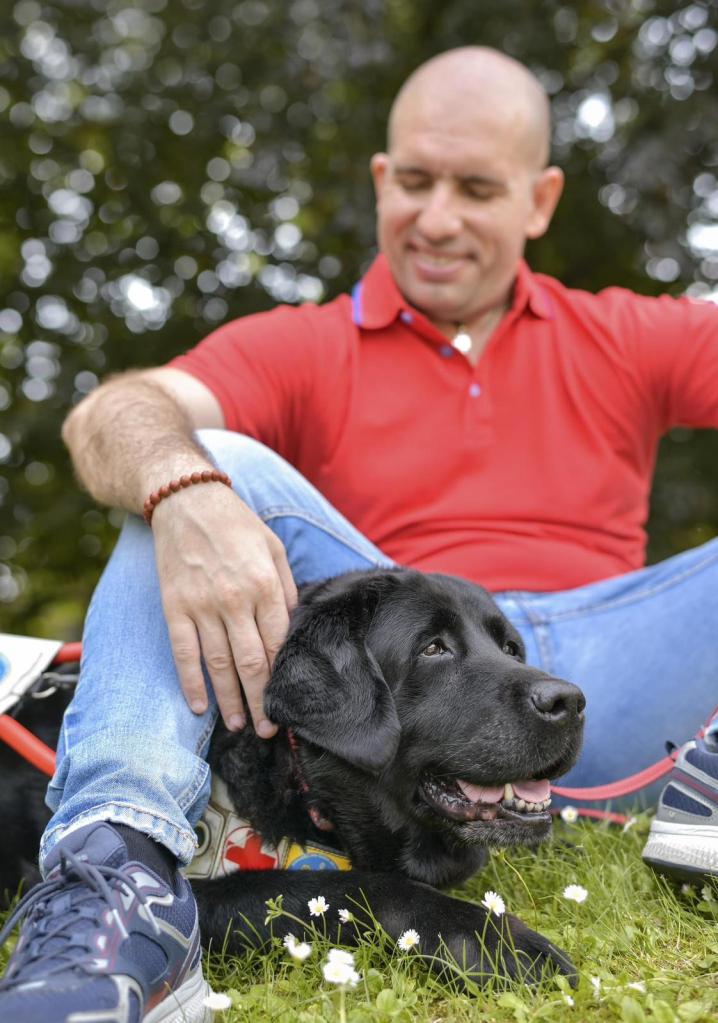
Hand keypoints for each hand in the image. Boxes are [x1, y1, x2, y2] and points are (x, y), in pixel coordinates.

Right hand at [151, 483, 296, 736]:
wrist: (186, 501)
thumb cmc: (237, 524)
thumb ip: (287, 589)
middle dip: (261, 701)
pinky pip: (185, 653)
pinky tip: (201, 706)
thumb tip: (292, 628)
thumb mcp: (274, 549)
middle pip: (251, 663)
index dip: (283, 677)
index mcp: (265, 585)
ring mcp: (202, 606)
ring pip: (219, 665)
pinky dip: (192, 683)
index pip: (278, 644)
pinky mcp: (175, 607)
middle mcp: (235, 600)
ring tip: (240, 726)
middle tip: (269, 730)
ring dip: (230, 701)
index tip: (289, 701)